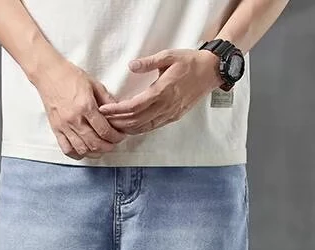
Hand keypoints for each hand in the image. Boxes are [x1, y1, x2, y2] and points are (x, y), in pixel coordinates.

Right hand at [34, 59, 126, 159]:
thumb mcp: (94, 84)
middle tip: (114, 144)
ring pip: (82, 149)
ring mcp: (64, 126)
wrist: (48, 73)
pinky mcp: (56, 129)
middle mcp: (75, 119)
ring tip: (101, 148)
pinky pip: (67, 149)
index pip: (105, 130)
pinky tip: (85, 151)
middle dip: (108, 147)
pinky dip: (77, 154)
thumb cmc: (71, 76)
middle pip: (95, 143)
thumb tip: (119, 113)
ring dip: (95, 153)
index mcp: (86, 106)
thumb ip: (107, 100)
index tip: (120, 136)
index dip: (116, 137)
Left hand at [97, 49, 223, 134]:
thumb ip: (149, 62)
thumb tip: (131, 65)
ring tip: (113, 126)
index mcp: (163, 91)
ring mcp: (170, 114)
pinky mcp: (173, 117)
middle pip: (136, 120)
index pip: (134, 106)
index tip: (104, 110)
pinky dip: (139, 129)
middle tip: (103, 120)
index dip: (117, 110)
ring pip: (144, 127)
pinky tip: (130, 127)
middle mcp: (166, 106)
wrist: (210, 72)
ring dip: (127, 128)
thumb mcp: (169, 56)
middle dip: (118, 122)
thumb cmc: (190, 62)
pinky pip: (153, 126)